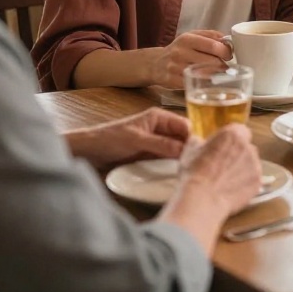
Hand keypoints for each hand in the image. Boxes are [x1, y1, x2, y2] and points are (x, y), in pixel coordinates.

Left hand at [65, 108, 190, 168]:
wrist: (88, 152)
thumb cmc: (110, 139)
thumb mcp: (137, 141)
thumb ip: (162, 144)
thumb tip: (186, 150)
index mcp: (159, 117)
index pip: (185, 125)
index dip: (195, 137)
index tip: (204, 153)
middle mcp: (161, 128)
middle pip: (184, 138)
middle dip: (192, 148)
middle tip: (201, 164)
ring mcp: (156, 143)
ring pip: (177, 150)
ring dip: (184, 158)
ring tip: (195, 171)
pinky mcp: (151, 156)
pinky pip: (167, 159)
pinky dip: (174, 165)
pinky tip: (180, 174)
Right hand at [141, 31, 232, 88]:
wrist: (155, 64)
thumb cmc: (179, 49)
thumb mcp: (192, 36)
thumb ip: (211, 35)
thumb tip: (228, 41)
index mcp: (187, 39)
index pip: (212, 45)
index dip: (225, 51)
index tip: (229, 55)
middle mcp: (180, 52)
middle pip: (211, 61)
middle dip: (223, 65)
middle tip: (226, 66)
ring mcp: (175, 68)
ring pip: (204, 74)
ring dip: (216, 75)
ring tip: (219, 73)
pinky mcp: (172, 81)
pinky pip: (195, 83)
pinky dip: (204, 83)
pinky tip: (207, 81)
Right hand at [176, 124, 261, 215]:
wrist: (201, 199)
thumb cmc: (194, 173)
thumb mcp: (190, 149)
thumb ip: (199, 140)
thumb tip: (199, 141)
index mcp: (233, 134)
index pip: (239, 130)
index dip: (230, 139)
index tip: (222, 147)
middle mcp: (248, 146)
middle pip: (246, 146)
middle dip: (237, 154)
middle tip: (222, 165)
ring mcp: (255, 165)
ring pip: (250, 163)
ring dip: (241, 168)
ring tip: (225, 180)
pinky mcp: (257, 183)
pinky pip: (252, 179)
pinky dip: (244, 183)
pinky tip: (231, 189)